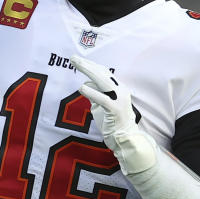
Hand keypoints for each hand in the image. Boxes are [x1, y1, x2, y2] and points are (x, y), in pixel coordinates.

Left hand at [71, 54, 156, 174]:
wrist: (126, 140)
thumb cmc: (112, 123)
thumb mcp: (102, 106)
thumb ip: (96, 95)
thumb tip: (86, 85)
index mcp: (119, 89)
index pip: (104, 73)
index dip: (91, 65)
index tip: (79, 60)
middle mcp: (121, 91)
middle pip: (103, 73)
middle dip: (87, 64)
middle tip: (74, 58)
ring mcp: (119, 100)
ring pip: (103, 81)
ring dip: (89, 71)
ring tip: (77, 65)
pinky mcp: (115, 110)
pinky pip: (102, 99)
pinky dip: (92, 92)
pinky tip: (81, 88)